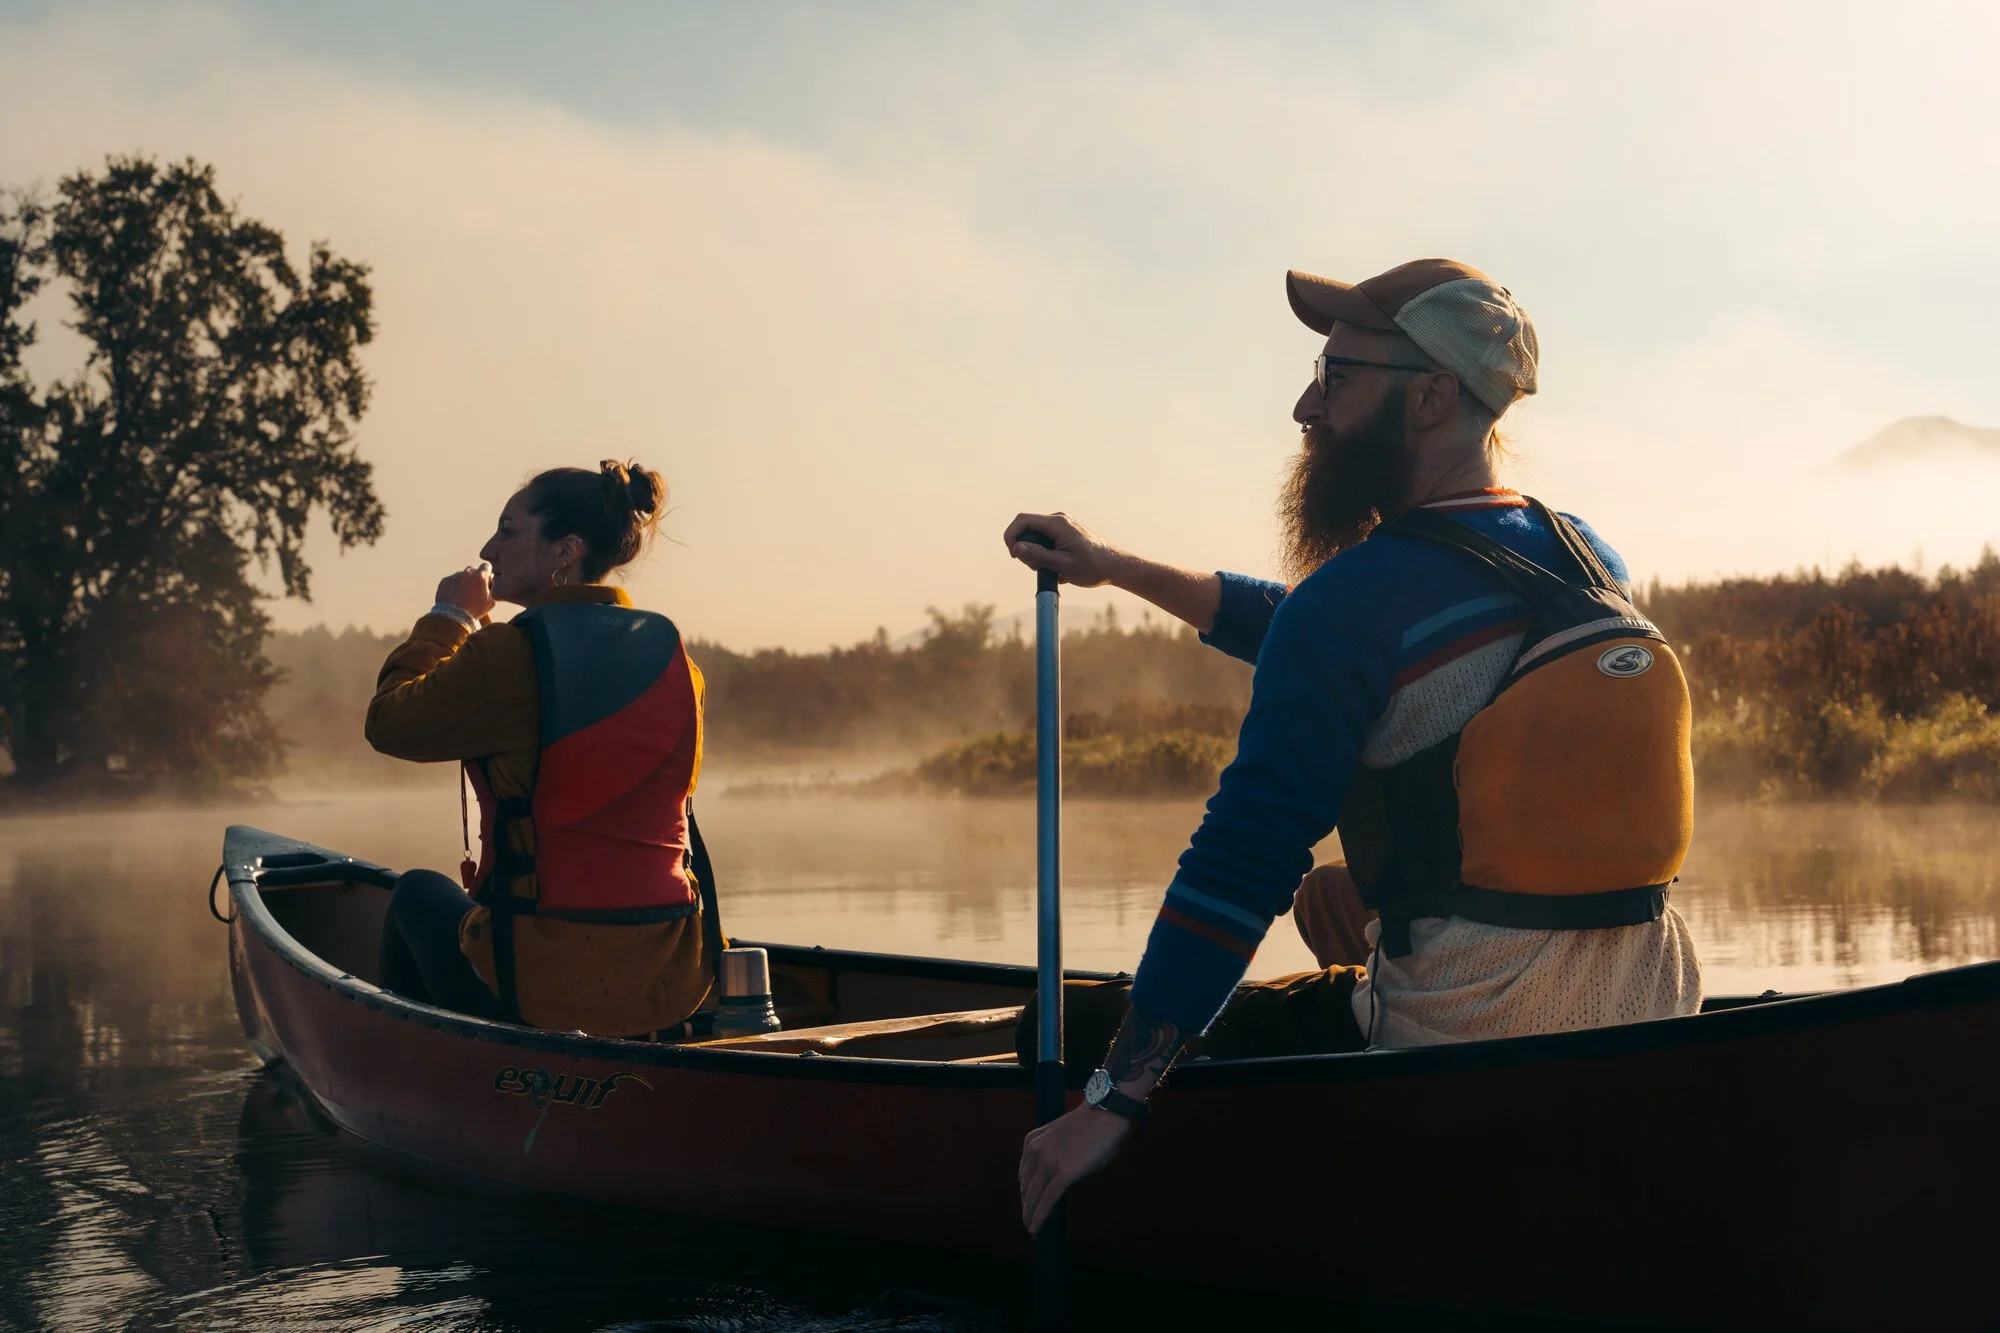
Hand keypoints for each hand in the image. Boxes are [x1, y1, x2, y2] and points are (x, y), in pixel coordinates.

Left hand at [436, 564, 495, 619]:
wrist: (453, 616)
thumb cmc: (474, 610)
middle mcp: (467, 573)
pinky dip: (453, 586)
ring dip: (463, 582)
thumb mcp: (490, 602)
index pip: (486, 566)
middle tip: (473, 589)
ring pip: (461, 576)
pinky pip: (451, 581)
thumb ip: (492, 590)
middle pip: (473, 570)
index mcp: (480, 576)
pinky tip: (454, 597)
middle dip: (474, 577)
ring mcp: (454, 576)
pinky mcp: (444, 581)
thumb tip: (491, 585)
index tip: (485, 579)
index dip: (486, 573)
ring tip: (462, 595)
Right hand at [1002, 512, 1126, 587]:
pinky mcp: (1063, 535)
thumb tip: (1016, 548)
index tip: (1014, 555)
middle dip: (1025, 550)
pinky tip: (1058, 568)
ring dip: (1036, 555)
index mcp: (1057, 523)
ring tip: (1052, 570)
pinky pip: (1045, 542)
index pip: (1022, 521)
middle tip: (1037, 568)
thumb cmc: (1092, 566)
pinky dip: (1045, 555)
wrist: (1114, 567)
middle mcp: (1058, 520)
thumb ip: (1038, 555)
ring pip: (1035, 538)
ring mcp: (1061, 527)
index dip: (1011, 536)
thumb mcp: (1062, 565)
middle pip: (1027, 530)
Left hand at [1019, 1104, 1132, 1233]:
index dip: (1026, 1193)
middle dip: (1027, 1205)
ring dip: (1030, 1215)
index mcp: (1031, 1141)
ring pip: (1033, 1197)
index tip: (1029, 1203)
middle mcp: (1035, 1151)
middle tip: (1030, 1220)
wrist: (1106, 1114)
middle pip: (1026, 1187)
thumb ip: (1052, 1155)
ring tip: (1032, 1228)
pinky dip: (1039, 1217)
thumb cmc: (1090, 1125)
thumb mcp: (1060, 1137)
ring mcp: (1048, 1162)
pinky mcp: (1062, 1174)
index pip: (1024, 1174)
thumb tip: (1053, 1179)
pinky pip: (1047, 1201)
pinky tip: (1037, 1229)